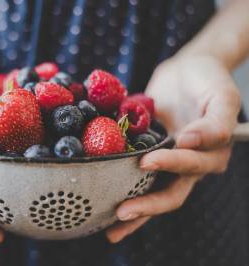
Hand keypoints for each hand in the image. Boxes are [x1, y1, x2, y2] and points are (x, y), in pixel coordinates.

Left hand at [106, 54, 240, 242]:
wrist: (186, 71)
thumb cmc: (207, 79)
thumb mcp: (221, 95)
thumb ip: (215, 121)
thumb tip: (190, 141)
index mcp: (211, 153)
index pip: (190, 166)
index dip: (170, 165)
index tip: (146, 161)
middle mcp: (190, 165)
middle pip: (171, 193)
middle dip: (147, 205)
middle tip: (122, 212)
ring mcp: (168, 163)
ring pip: (153, 193)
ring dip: (135, 213)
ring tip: (111, 229)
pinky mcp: (149, 155)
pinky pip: (136, 177)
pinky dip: (123, 191)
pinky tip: (103, 204)